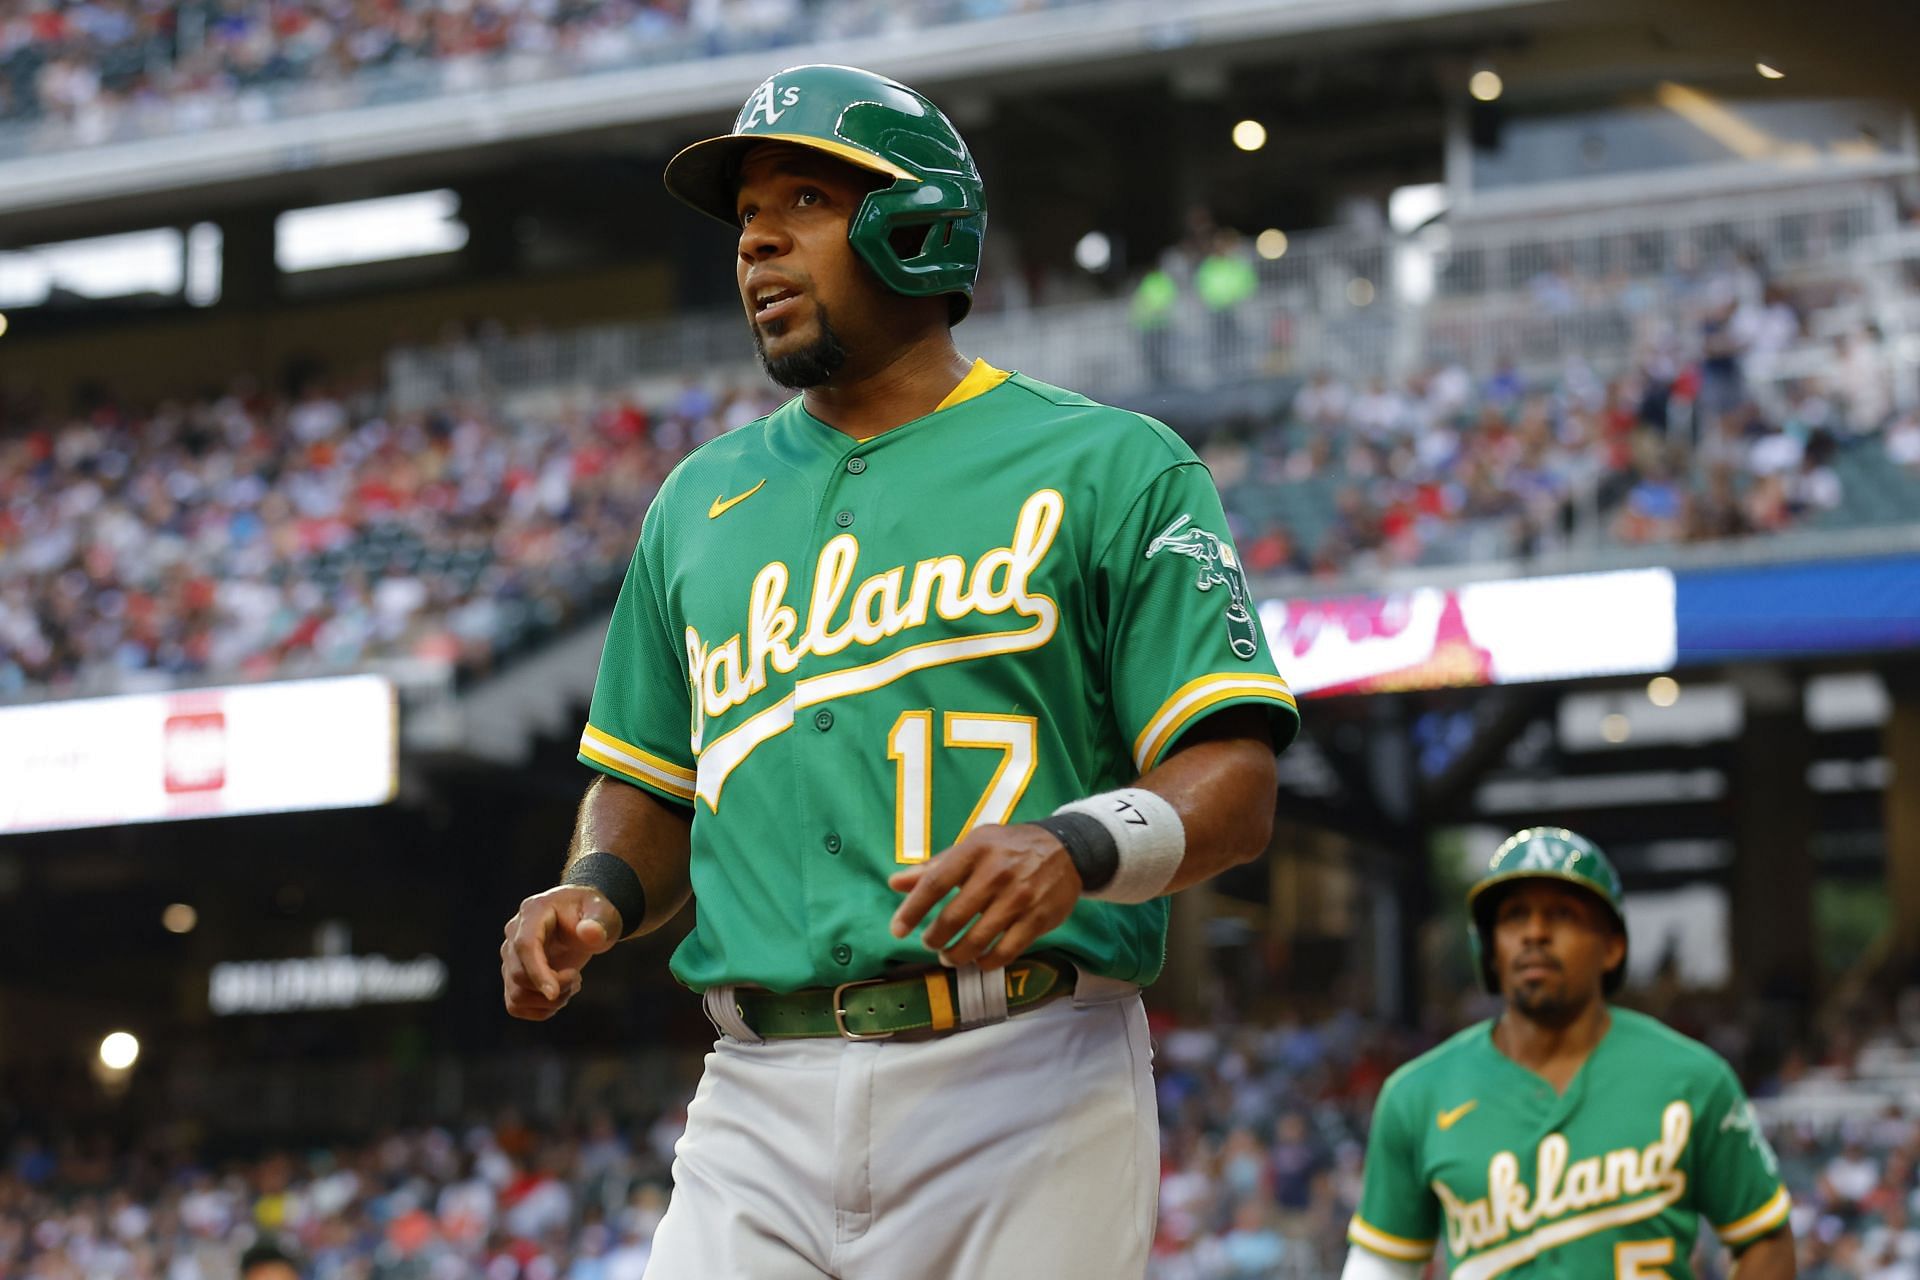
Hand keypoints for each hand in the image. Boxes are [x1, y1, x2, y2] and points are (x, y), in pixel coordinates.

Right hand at [500, 886, 621, 1019]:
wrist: (586, 919)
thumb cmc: (594, 914)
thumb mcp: (604, 913)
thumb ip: (600, 922)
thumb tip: (589, 934)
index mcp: (533, 912)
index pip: (525, 946)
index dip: (538, 972)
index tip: (555, 994)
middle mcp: (514, 933)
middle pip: (518, 975)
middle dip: (554, 986)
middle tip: (577, 978)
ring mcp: (510, 956)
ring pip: (516, 995)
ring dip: (549, 1002)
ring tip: (571, 985)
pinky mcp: (513, 975)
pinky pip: (516, 1005)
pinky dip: (540, 1009)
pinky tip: (560, 994)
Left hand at [887, 824, 1082, 969]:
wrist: (1066, 849)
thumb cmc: (1009, 848)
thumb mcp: (973, 846)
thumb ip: (934, 866)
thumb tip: (895, 883)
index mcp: (975, 850)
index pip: (935, 883)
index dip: (912, 910)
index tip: (897, 930)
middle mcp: (997, 873)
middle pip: (953, 917)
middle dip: (935, 938)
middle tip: (930, 943)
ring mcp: (1019, 898)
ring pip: (977, 940)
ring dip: (956, 955)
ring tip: (950, 956)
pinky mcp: (1038, 919)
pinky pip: (1005, 952)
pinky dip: (986, 962)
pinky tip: (978, 961)